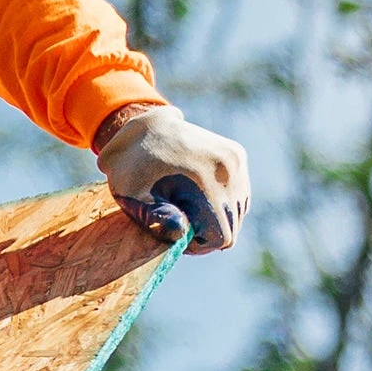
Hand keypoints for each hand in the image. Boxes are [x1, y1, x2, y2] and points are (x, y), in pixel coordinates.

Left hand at [95, 105, 249, 253]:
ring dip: (215, 216)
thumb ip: (158, 219)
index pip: (221, 237)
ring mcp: (236, 160)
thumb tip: (183, 233)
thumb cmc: (132, 167)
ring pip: (238, 211)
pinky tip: (198, 192)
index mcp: (207, 181)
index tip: (177, 231)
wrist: (142, 126)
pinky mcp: (238, 155)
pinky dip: (222, 200)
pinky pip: (239, 194)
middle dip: (206, 231)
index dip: (197, 244)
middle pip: (232, 226)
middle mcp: (229, 169)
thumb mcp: (133, 195)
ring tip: (186, 204)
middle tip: (178, 219)